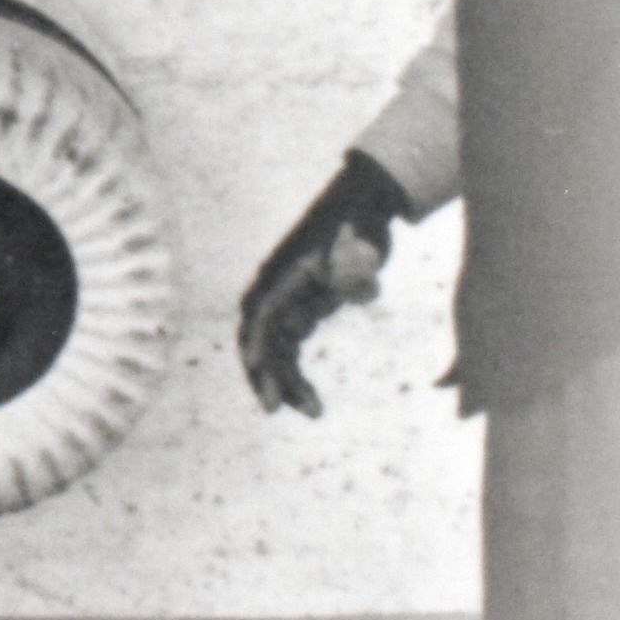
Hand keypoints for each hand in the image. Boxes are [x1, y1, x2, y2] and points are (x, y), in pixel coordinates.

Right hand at [238, 153, 413, 416]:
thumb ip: (358, 269)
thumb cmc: (357, 228)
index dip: (259, 350)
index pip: (261, 319)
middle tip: (275, 410)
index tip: (262, 376)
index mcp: (282, 277)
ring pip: (272, 347)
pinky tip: (312, 398)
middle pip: (257, 337)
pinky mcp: (299, 306)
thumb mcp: (360, 247)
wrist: (361, 207)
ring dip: (284, 379)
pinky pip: (287, 346)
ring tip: (314, 412)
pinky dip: (294, 371)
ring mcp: (284, 299)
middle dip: (263, 374)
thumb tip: (358, 292)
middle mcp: (275, 289)